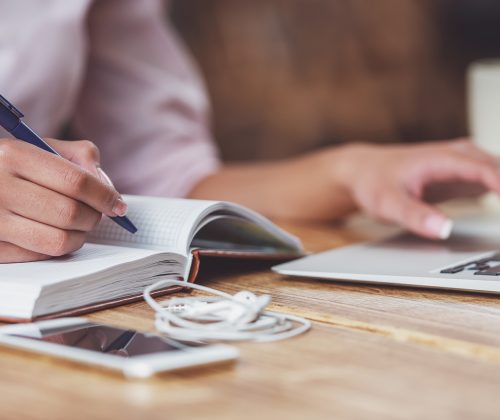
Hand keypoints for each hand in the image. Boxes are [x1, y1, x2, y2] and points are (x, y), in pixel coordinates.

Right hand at [0, 138, 126, 262]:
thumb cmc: (12, 166)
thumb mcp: (39, 147)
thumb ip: (79, 156)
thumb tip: (105, 185)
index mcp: (13, 155)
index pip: (76, 181)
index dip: (105, 196)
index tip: (118, 205)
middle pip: (70, 213)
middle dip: (94, 217)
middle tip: (96, 215)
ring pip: (59, 240)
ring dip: (80, 236)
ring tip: (79, 227)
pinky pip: (40, 256)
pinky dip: (57, 247)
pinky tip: (54, 234)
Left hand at [335, 139, 499, 238]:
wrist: (364, 171)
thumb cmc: (374, 183)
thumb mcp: (387, 203)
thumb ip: (414, 215)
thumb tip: (443, 229)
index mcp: (443, 159)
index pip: (486, 171)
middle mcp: (458, 156)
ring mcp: (463, 165)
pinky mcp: (464, 175)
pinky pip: (496, 180)